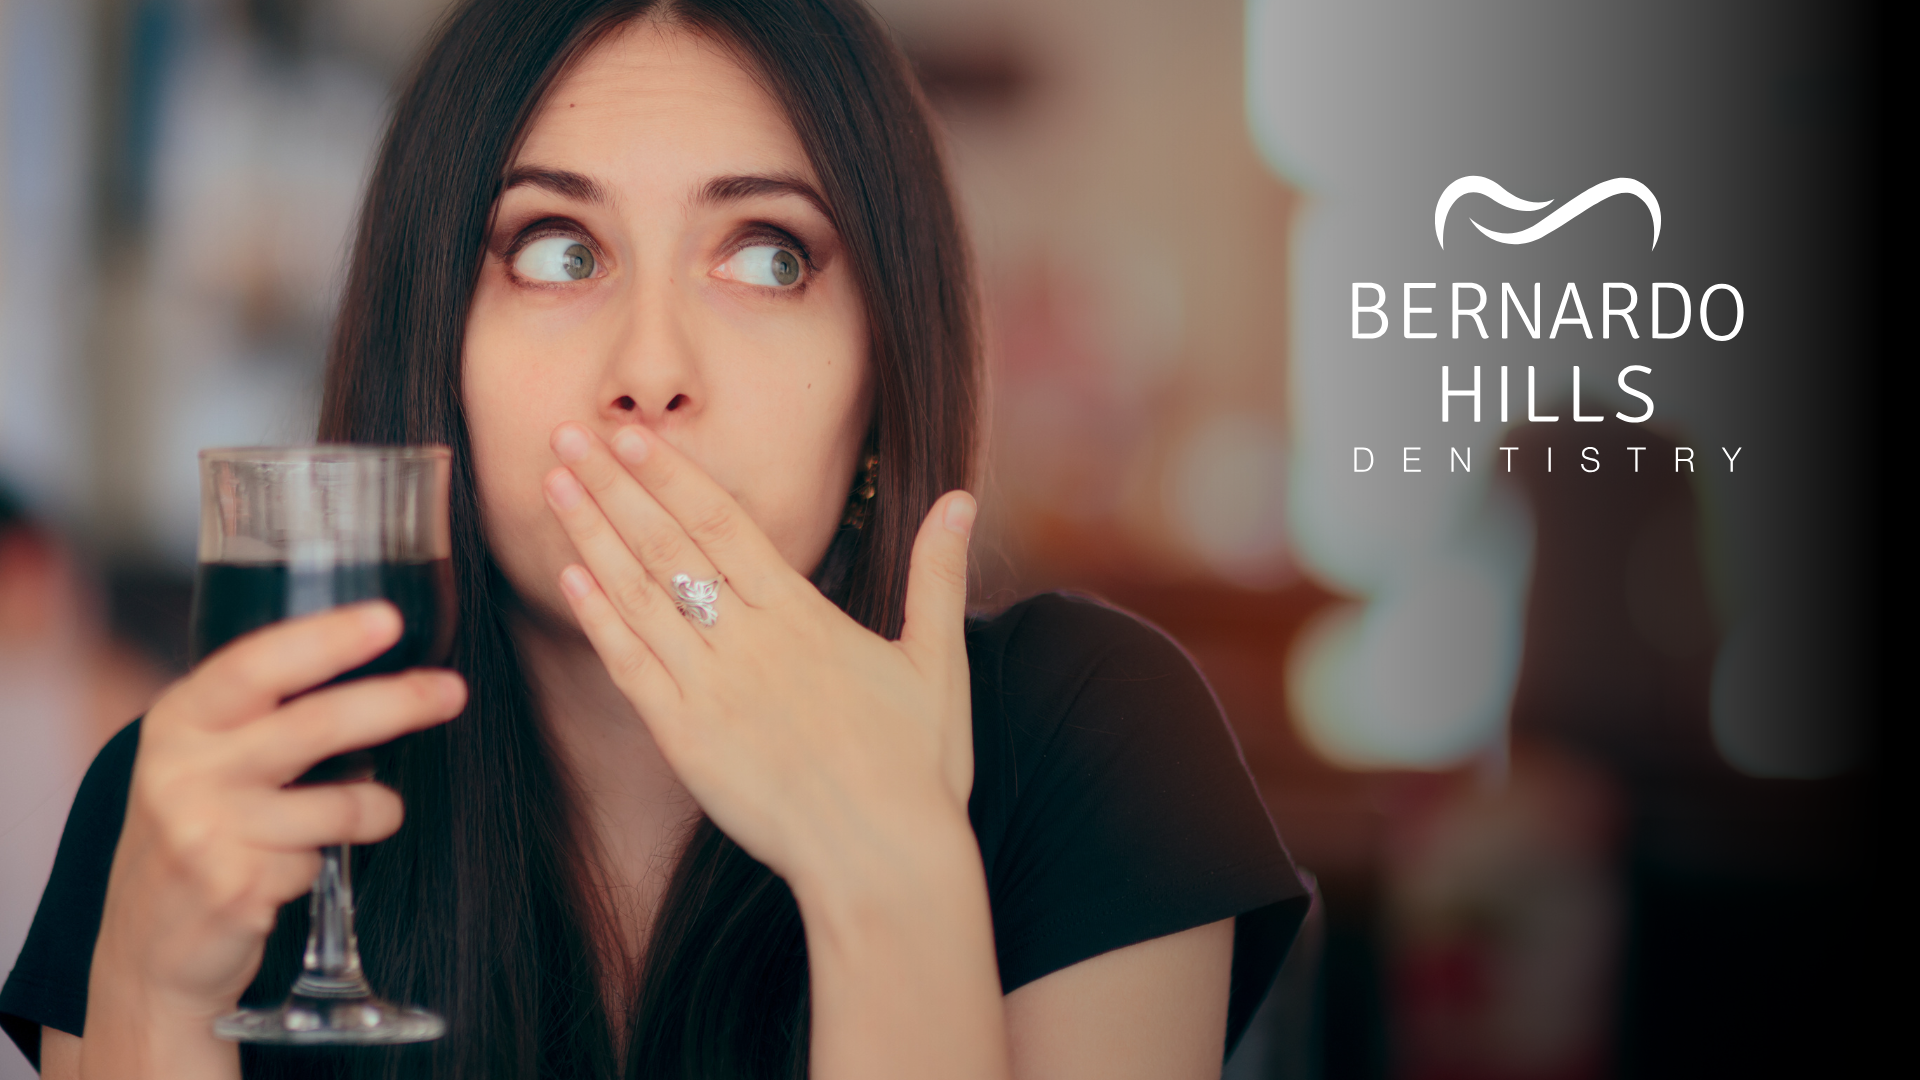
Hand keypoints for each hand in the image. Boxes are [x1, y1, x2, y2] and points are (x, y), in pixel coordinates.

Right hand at [92, 603, 465, 1020]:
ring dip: (379, 808)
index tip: (389, 619)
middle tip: (451, 690)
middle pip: (315, 724)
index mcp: (180, 719)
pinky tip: (291, 869)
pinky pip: (320, 860)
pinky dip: (324, 861)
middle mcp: (183, 768)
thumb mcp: (207, 758)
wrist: (149, 946)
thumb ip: (264, 713)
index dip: (326, 638)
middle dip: (397, 702)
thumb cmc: (201, 831)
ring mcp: (205, 831)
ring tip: (373, 812)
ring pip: (340, 801)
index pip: (255, 664)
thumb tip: (374, 663)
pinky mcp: (233, 887)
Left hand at [542, 422, 977, 891]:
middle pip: (669, 546)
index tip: (630, 434)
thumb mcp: (939, 662)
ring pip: (639, 597)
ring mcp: (712, 690)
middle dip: (614, 487)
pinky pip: (632, 668)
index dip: (671, 474)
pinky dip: (599, 620)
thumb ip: (937, 576)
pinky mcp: (687, 741)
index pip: (723, 523)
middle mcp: (750, 642)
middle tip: (566, 435)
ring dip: (592, 537)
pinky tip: (570, 579)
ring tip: (553, 487)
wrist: (885, 859)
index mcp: (804, 616)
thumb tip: (961, 499)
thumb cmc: (918, 767)